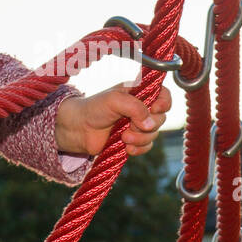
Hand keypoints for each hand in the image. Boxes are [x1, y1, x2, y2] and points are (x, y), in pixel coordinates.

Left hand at [55, 83, 172, 157]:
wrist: (77, 129)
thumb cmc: (93, 109)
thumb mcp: (115, 100)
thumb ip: (136, 107)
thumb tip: (150, 124)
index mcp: (138, 93)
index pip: (164, 95)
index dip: (164, 103)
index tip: (154, 109)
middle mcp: (140, 108)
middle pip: (161, 118)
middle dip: (148, 125)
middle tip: (129, 126)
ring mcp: (136, 125)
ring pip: (154, 134)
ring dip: (141, 138)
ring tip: (124, 137)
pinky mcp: (132, 140)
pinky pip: (146, 146)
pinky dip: (139, 148)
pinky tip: (127, 148)